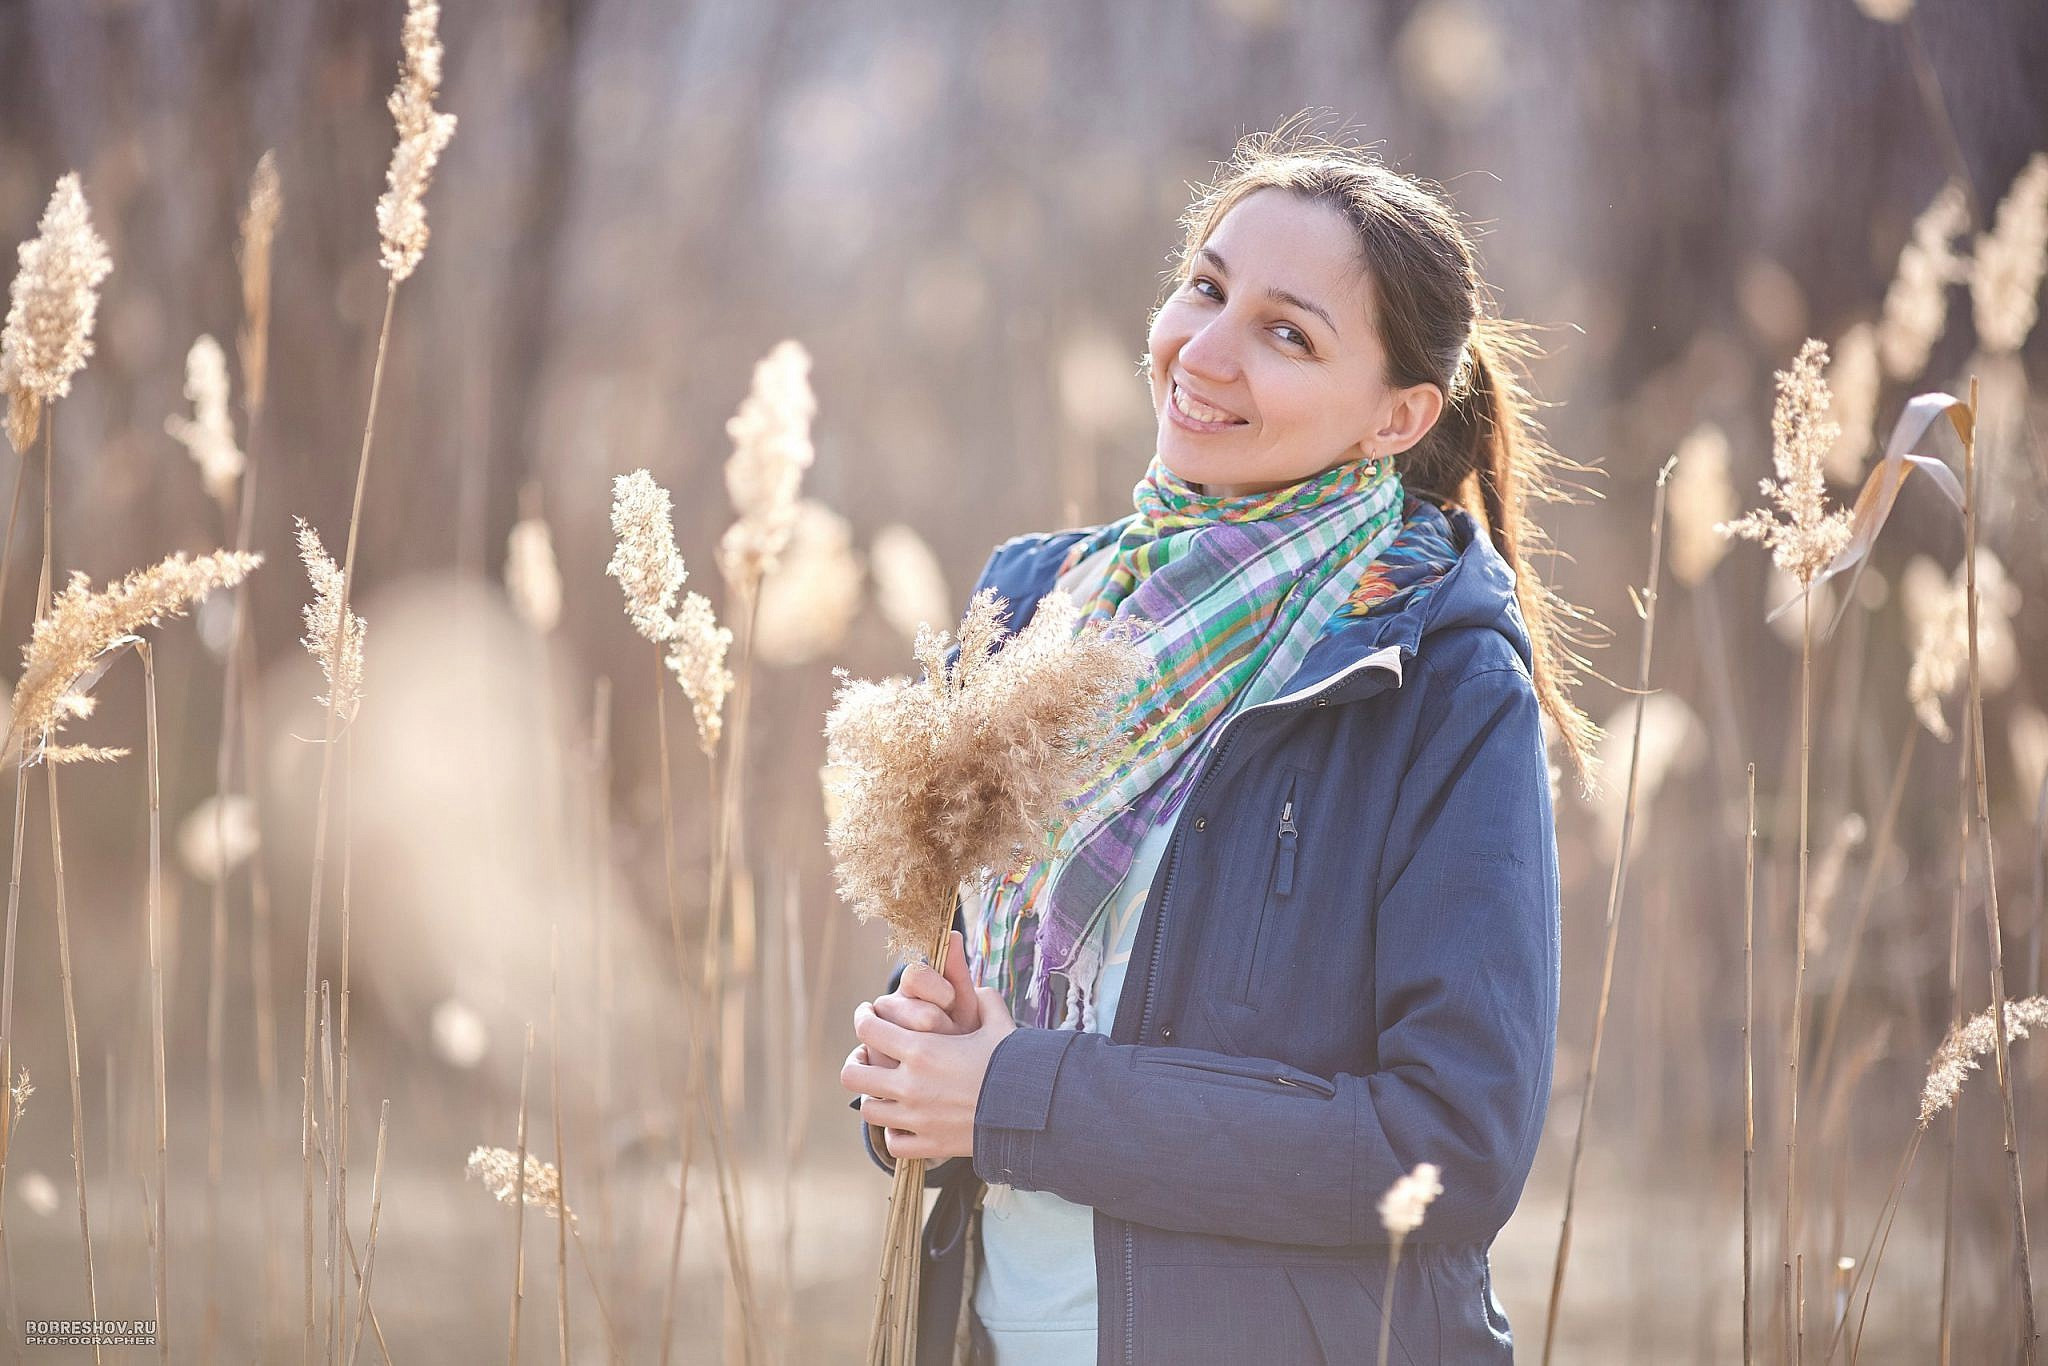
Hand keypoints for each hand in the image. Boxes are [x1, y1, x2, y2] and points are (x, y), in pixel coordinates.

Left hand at [840, 930, 1017, 1161]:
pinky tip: (905, 1120)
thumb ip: (984, 1000)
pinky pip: (893, 1141)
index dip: (863, 1017)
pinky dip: (895, 1130)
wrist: (1035, 1112)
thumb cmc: (1015, 1063)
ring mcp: (916, 1119)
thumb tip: (978, 988)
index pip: (868, 1029)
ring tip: (884, 1088)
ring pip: (868, 1109)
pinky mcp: (928, 1145)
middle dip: (856, 1060)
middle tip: (866, 1054)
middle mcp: (910, 1085)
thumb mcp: (1000, 1023)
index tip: (868, 1013)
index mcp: (922, 1049)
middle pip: (853, 1074)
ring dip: (873, 1096)